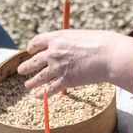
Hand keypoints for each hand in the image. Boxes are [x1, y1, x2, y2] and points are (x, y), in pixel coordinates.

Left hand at [17, 29, 132, 94]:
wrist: (110, 55)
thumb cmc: (102, 42)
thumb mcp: (82, 36)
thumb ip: (71, 42)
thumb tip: (69, 47)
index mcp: (57, 37)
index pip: (37, 41)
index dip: (32, 47)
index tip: (30, 51)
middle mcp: (53, 52)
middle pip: (34, 60)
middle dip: (27, 66)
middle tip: (22, 70)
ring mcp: (58, 68)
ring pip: (39, 77)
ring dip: (32, 82)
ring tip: (27, 85)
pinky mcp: (66, 81)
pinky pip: (50, 89)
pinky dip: (43, 94)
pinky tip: (38, 96)